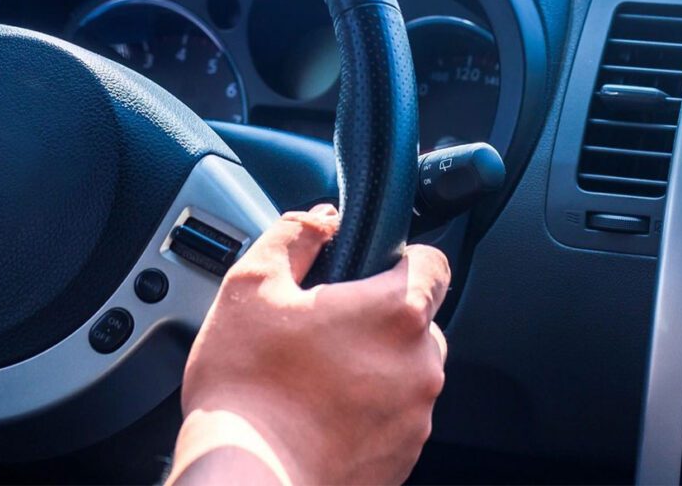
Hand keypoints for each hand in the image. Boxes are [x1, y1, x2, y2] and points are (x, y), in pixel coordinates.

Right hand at [170, 205, 450, 485]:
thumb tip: (321, 221)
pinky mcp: (403, 460)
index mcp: (396, 313)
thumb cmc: (247, 388)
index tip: (367, 270)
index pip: (434, 263)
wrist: (247, 482)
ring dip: (372, 367)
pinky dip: (366, 412)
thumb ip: (294, 236)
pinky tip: (318, 415)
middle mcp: (420, 366)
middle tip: (322, 329)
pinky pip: (394, 418)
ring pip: (406, 373)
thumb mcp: (251, 286)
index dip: (401, 258)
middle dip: (377, 319)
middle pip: (418, 321)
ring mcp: (416, 419)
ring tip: (313, 378)